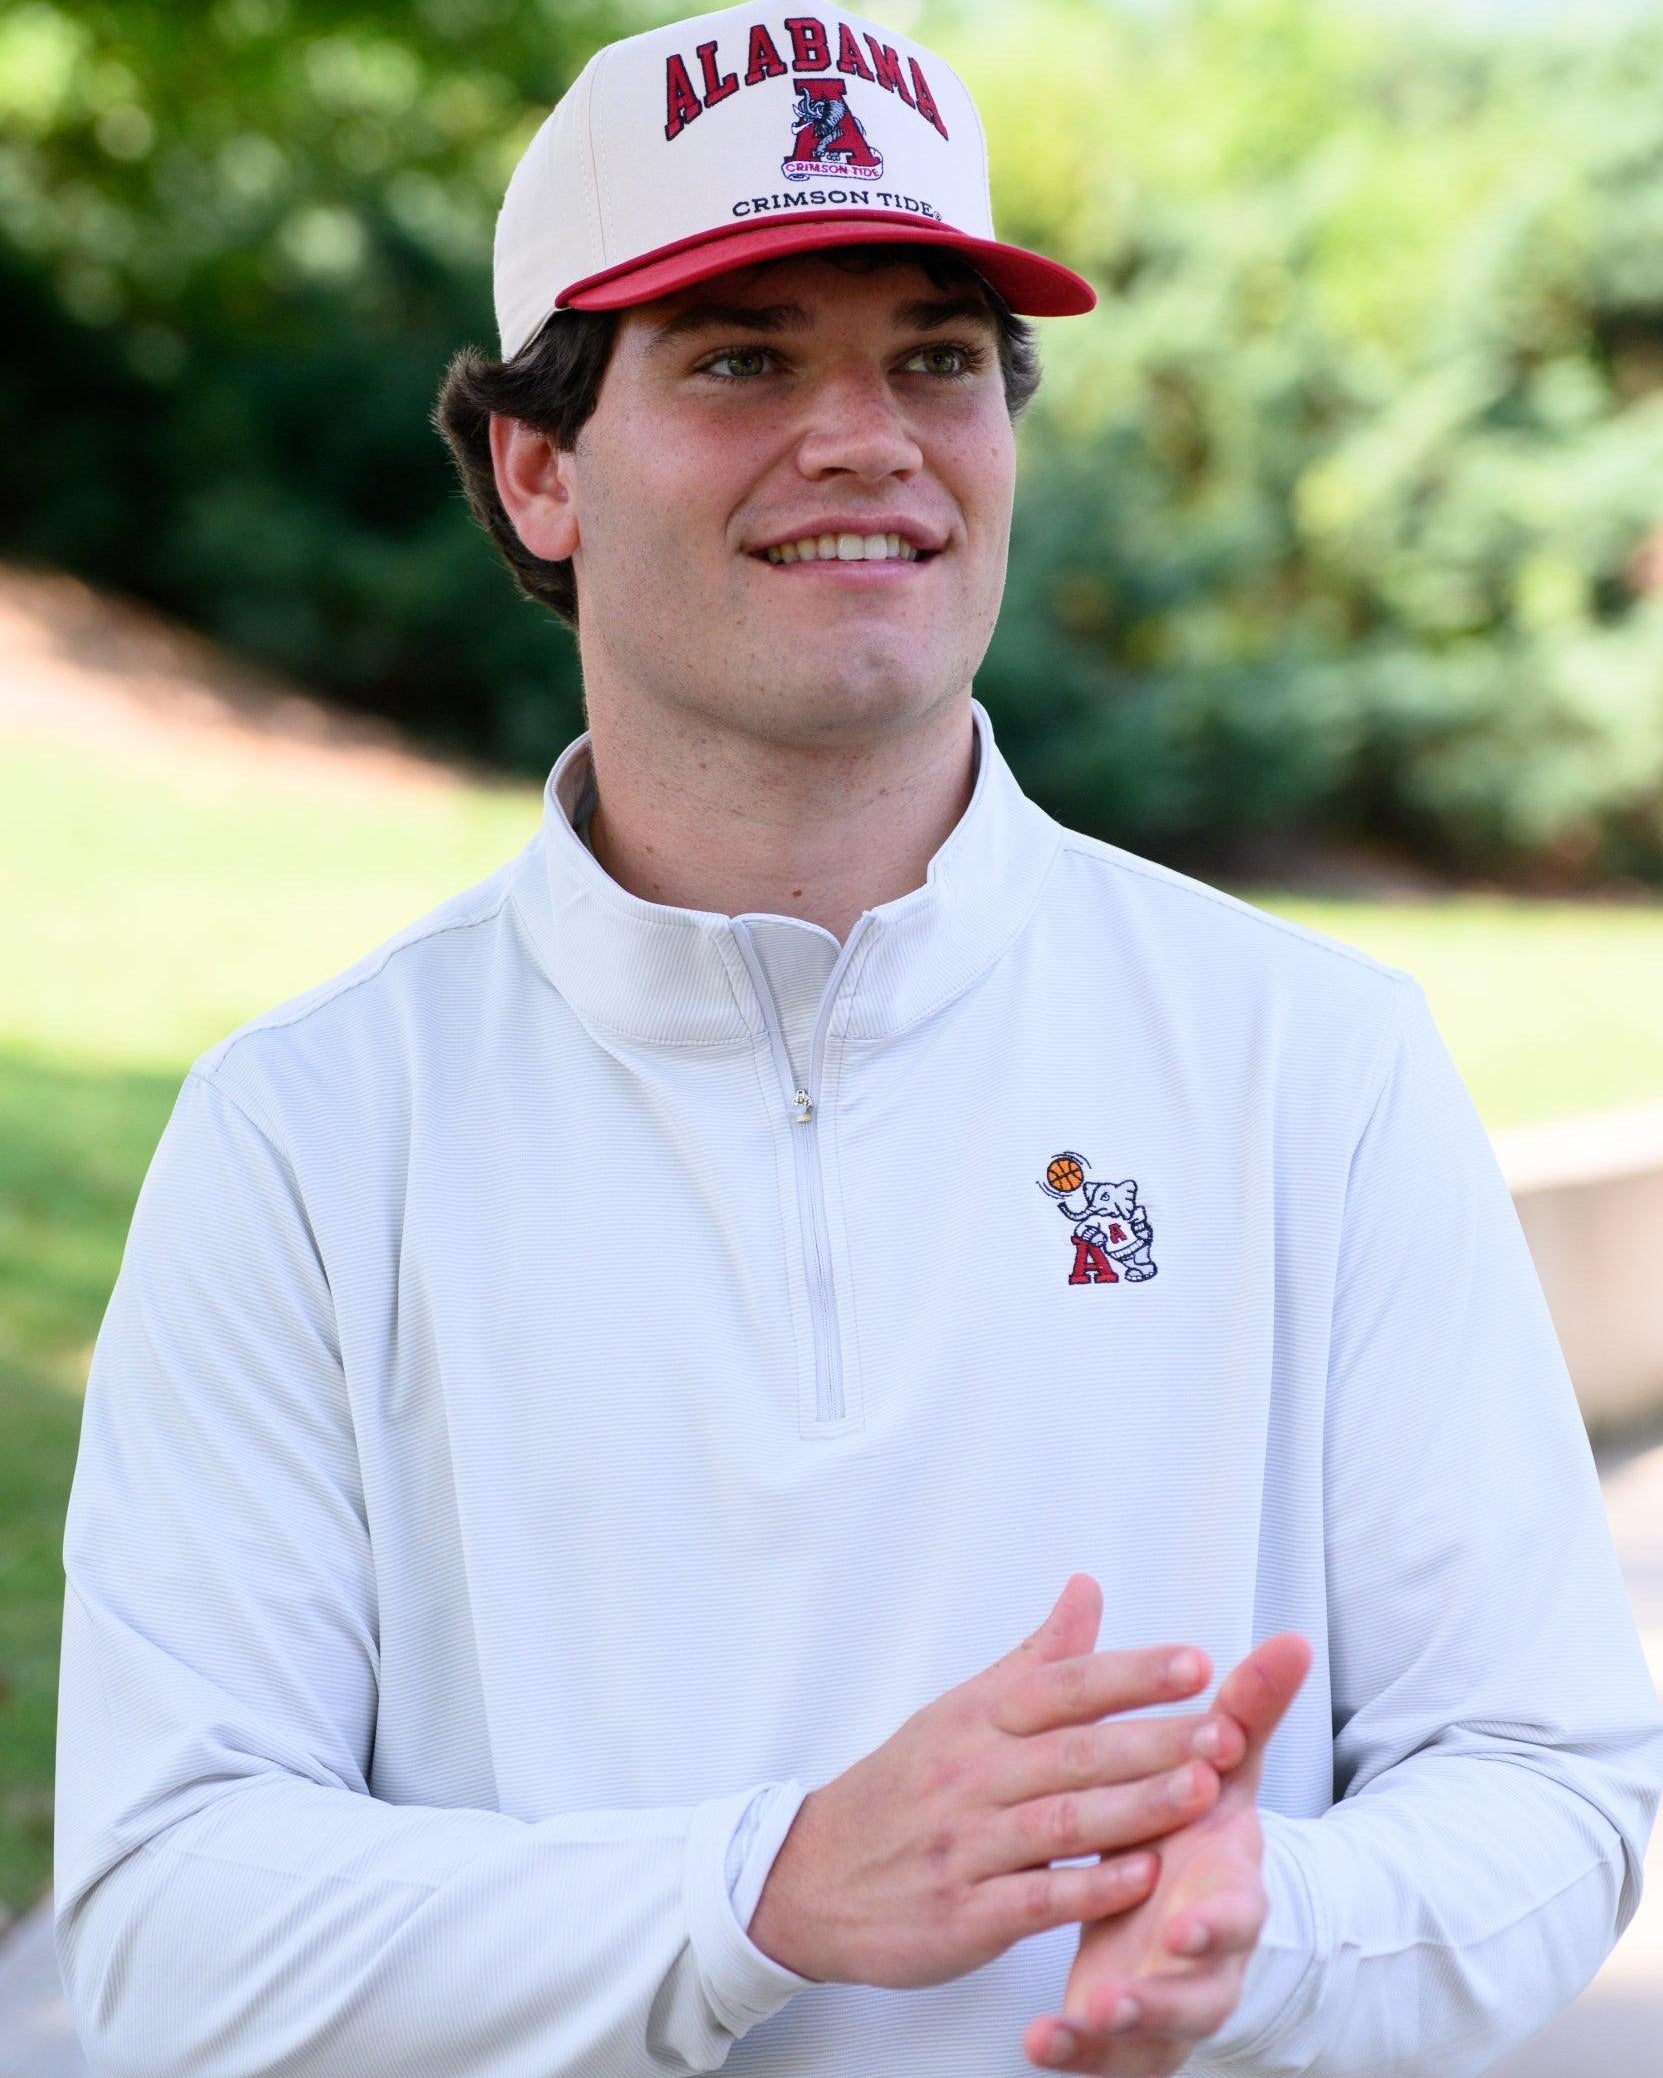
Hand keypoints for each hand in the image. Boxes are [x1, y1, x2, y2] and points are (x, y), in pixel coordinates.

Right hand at [746, 1574, 1244, 1989]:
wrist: (812, 1877)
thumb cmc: (903, 1788)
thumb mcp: (961, 1712)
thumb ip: (1037, 1659)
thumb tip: (1087, 1588)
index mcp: (976, 1720)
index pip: (1062, 1686)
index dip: (1130, 1674)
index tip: (1196, 1663)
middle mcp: (972, 1775)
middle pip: (1074, 1751)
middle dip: (1154, 1741)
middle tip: (1223, 1730)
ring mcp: (967, 1845)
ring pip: (1062, 1820)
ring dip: (1135, 1807)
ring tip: (1202, 1792)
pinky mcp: (964, 1913)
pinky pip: (1034, 1896)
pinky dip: (1090, 1886)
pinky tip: (1144, 1877)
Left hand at [1021, 1631, 1313, 2073]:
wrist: (1189, 1912)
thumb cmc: (1196, 1832)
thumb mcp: (1220, 1771)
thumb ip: (1247, 1711)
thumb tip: (1291, 1639)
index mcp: (1225, 1887)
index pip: (1236, 1910)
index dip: (1214, 1922)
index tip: (1184, 1926)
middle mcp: (1205, 1951)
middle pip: (1203, 1984)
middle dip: (1168, 1990)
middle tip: (1125, 1992)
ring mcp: (1171, 1994)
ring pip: (1156, 2021)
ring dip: (1123, 2022)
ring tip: (1085, 2018)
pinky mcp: (1134, 2031)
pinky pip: (1107, 2054)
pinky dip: (1075, 2051)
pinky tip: (1043, 2044)